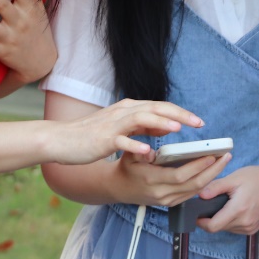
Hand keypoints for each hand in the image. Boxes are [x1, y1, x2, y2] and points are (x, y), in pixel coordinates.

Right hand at [45, 99, 202, 164]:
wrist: (60, 140)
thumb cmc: (91, 136)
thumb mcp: (120, 127)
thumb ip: (142, 125)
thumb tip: (166, 126)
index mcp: (128, 109)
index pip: (159, 106)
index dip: (180, 112)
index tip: (198, 120)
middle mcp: (122, 112)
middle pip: (154, 108)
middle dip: (178, 114)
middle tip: (198, 122)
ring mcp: (112, 124)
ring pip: (140, 118)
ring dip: (160, 123)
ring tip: (177, 128)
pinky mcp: (102, 139)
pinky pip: (121, 140)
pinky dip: (135, 145)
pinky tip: (148, 152)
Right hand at [114, 150, 232, 207]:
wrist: (120, 188)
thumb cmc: (127, 167)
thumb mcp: (129, 155)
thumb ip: (140, 151)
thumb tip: (151, 150)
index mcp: (152, 180)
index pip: (180, 176)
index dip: (197, 167)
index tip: (211, 155)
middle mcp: (162, 194)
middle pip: (193, 185)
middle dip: (213, 171)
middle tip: (226, 156)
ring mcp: (167, 200)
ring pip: (196, 191)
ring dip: (212, 176)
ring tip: (223, 161)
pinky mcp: (171, 203)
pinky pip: (192, 193)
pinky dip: (205, 182)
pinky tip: (213, 171)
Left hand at [195, 163, 258, 234]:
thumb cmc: (257, 178)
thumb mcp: (234, 178)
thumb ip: (216, 187)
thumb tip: (199, 195)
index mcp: (238, 210)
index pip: (213, 226)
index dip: (201, 222)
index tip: (197, 213)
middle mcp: (244, 223)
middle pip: (218, 227)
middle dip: (211, 218)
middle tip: (211, 203)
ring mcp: (250, 228)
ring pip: (226, 229)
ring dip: (221, 219)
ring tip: (225, 204)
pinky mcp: (253, 229)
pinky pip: (235, 229)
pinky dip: (230, 221)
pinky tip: (234, 208)